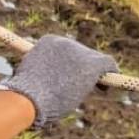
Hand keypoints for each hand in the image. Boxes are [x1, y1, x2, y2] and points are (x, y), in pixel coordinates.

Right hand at [0, 35, 114, 126]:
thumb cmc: (26, 94)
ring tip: (97, 88)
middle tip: (82, 86)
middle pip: (81, 53)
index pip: (66, 50)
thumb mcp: (30, 78)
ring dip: (94, 74)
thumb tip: (46, 83)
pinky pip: (108, 64)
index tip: (69, 77)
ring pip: (94, 60)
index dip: (70, 63)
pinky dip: (112, 71)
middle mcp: (65, 42)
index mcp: (48, 41)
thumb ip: (42, 74)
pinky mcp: (91, 64)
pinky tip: (109, 86)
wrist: (30, 97)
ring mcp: (79, 52)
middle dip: (82, 68)